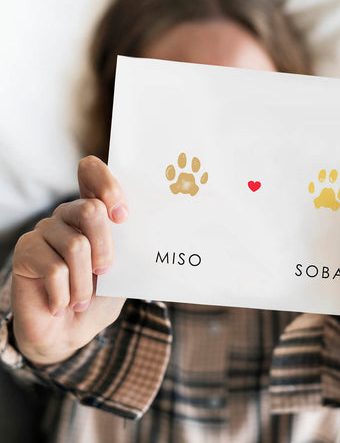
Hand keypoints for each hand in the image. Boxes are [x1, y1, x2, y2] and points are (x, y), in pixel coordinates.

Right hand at [11, 156, 128, 364]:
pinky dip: (65, 294)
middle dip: (106, 248)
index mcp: (94, 211)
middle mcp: (68, 214)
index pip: (92, 173)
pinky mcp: (25, 250)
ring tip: (81, 300)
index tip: (123, 216)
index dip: (108, 185)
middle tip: (105, 272)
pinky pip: (54, 268)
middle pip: (91, 209)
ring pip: (76, 246)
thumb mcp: (122, 272)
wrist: (70, 332)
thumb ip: (129, 247)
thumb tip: (148, 230)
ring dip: (84, 283)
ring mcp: (45, 230)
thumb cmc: (99, 298)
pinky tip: (61, 303)